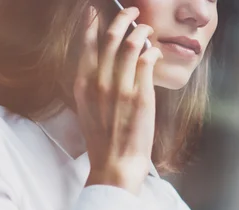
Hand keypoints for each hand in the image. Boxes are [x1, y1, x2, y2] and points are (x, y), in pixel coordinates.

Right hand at [74, 6, 162, 194]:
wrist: (114, 164)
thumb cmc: (103, 140)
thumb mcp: (88, 109)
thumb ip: (94, 85)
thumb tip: (106, 65)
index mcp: (83, 84)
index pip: (87, 44)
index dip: (92, 23)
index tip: (96, 11)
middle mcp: (99, 82)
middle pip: (111, 38)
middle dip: (123, 18)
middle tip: (132, 11)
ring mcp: (120, 88)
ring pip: (131, 45)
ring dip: (141, 31)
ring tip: (147, 29)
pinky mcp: (140, 96)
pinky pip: (147, 62)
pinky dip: (152, 52)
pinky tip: (155, 52)